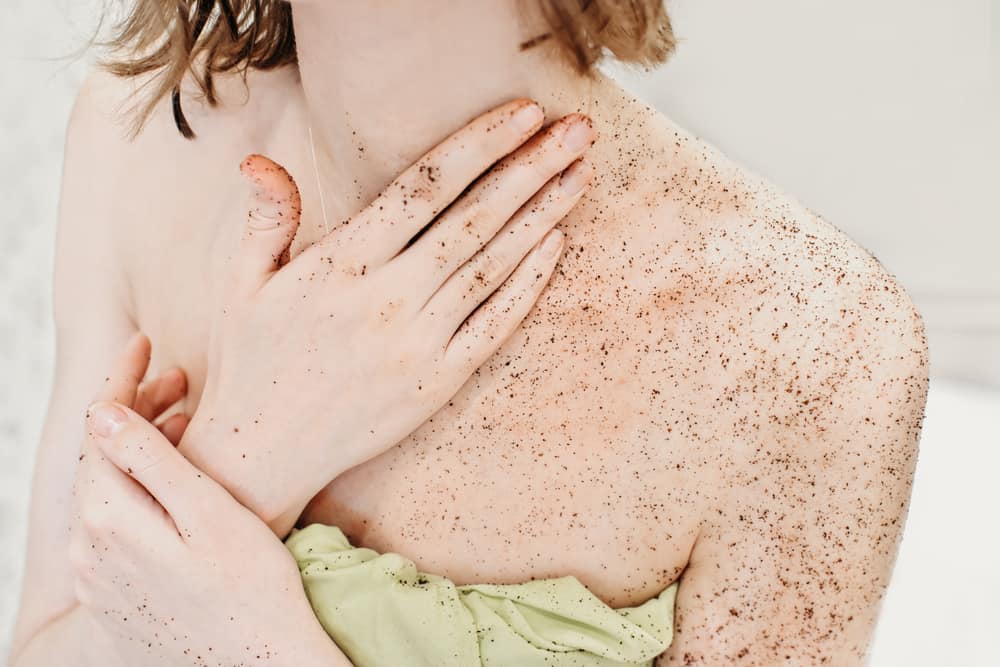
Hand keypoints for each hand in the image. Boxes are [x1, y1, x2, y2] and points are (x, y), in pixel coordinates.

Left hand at [69, 335, 345, 666]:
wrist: (263, 664)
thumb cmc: (253, 588)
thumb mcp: (208, 513)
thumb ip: (149, 461)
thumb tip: (99, 412)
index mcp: (107, 521)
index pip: (100, 430)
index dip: (120, 379)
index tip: (143, 341)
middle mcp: (88, 552)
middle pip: (101, 458)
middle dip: (135, 409)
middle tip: (182, 378)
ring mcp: (98, 579)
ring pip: (108, 490)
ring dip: (139, 448)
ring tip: (186, 420)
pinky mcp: (115, 596)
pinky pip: (115, 525)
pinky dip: (139, 489)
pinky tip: (174, 479)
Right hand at [180, 98, 595, 532]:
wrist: (265, 452)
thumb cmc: (254, 360)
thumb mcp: (242, 284)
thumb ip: (265, 219)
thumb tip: (259, 162)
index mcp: (340, 265)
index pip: (423, 188)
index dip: (479, 146)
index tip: (523, 114)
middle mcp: (386, 300)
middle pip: (474, 220)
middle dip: (530, 168)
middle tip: (578, 131)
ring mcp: (418, 344)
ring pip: (493, 266)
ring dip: (542, 216)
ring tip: (580, 173)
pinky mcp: (438, 383)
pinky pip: (494, 325)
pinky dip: (528, 284)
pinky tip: (556, 245)